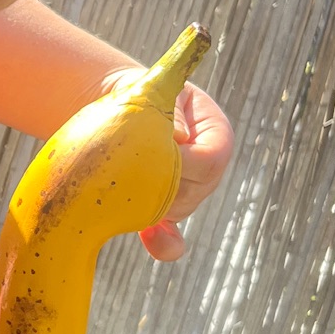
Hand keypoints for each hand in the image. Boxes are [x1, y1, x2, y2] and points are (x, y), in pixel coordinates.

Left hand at [97, 73, 232, 261]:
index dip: (183, 161)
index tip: (151, 153)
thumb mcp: (157, 90)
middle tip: (127, 168)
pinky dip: (163, 243)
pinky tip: (149, 237)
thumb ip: (170, 111)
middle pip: (195, 191)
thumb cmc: (140, 95)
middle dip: (163, 185)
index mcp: (215, 134)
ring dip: (151, 203)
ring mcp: (190, 193)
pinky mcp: (168, 212)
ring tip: (122, 182)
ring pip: (178, 211)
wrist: (119, 112)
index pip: (210, 159)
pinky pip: (172, 239)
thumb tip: (177, 137)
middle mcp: (210, 168)